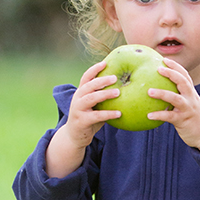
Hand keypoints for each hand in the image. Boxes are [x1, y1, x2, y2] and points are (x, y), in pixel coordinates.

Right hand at [45, 60, 119, 176]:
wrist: (74, 136)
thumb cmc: (89, 118)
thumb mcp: (94, 106)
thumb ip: (103, 97)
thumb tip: (124, 88)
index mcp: (80, 92)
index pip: (86, 77)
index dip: (94, 69)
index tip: (105, 63)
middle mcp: (77, 99)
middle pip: (89, 86)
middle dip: (101, 80)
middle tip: (115, 77)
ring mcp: (78, 110)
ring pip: (91, 98)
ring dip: (105, 94)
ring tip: (118, 92)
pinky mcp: (81, 121)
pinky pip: (96, 116)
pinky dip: (108, 114)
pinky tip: (119, 113)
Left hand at [147, 58, 199, 153]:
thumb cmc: (191, 116)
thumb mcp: (187, 102)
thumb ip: (177, 94)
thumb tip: (157, 86)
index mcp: (191, 92)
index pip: (185, 75)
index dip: (176, 67)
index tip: (165, 59)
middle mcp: (191, 98)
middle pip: (183, 82)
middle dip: (172, 74)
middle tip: (159, 69)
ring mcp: (188, 109)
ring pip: (176, 99)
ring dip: (163, 94)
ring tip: (149, 91)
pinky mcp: (183, 121)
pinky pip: (170, 117)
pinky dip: (159, 115)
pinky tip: (149, 115)